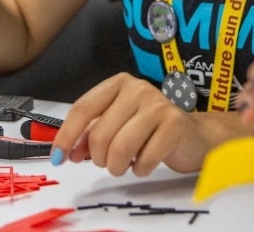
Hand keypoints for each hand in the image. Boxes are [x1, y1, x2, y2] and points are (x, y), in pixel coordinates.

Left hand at [51, 73, 209, 175]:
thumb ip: (90, 134)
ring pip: (120, 148)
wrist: (193, 136)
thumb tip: (67, 152)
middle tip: (108, 162)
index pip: (83, 108)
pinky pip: (144, 160)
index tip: (59, 158)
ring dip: (117, 167)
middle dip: (98, 158)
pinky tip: (145, 163)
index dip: (67, 136)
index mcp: (119, 84)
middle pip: (99, 133)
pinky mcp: (175, 125)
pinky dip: (140, 169)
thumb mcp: (116, 126)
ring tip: (124, 165)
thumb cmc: (149, 131)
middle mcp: (138, 89)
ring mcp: (158, 105)